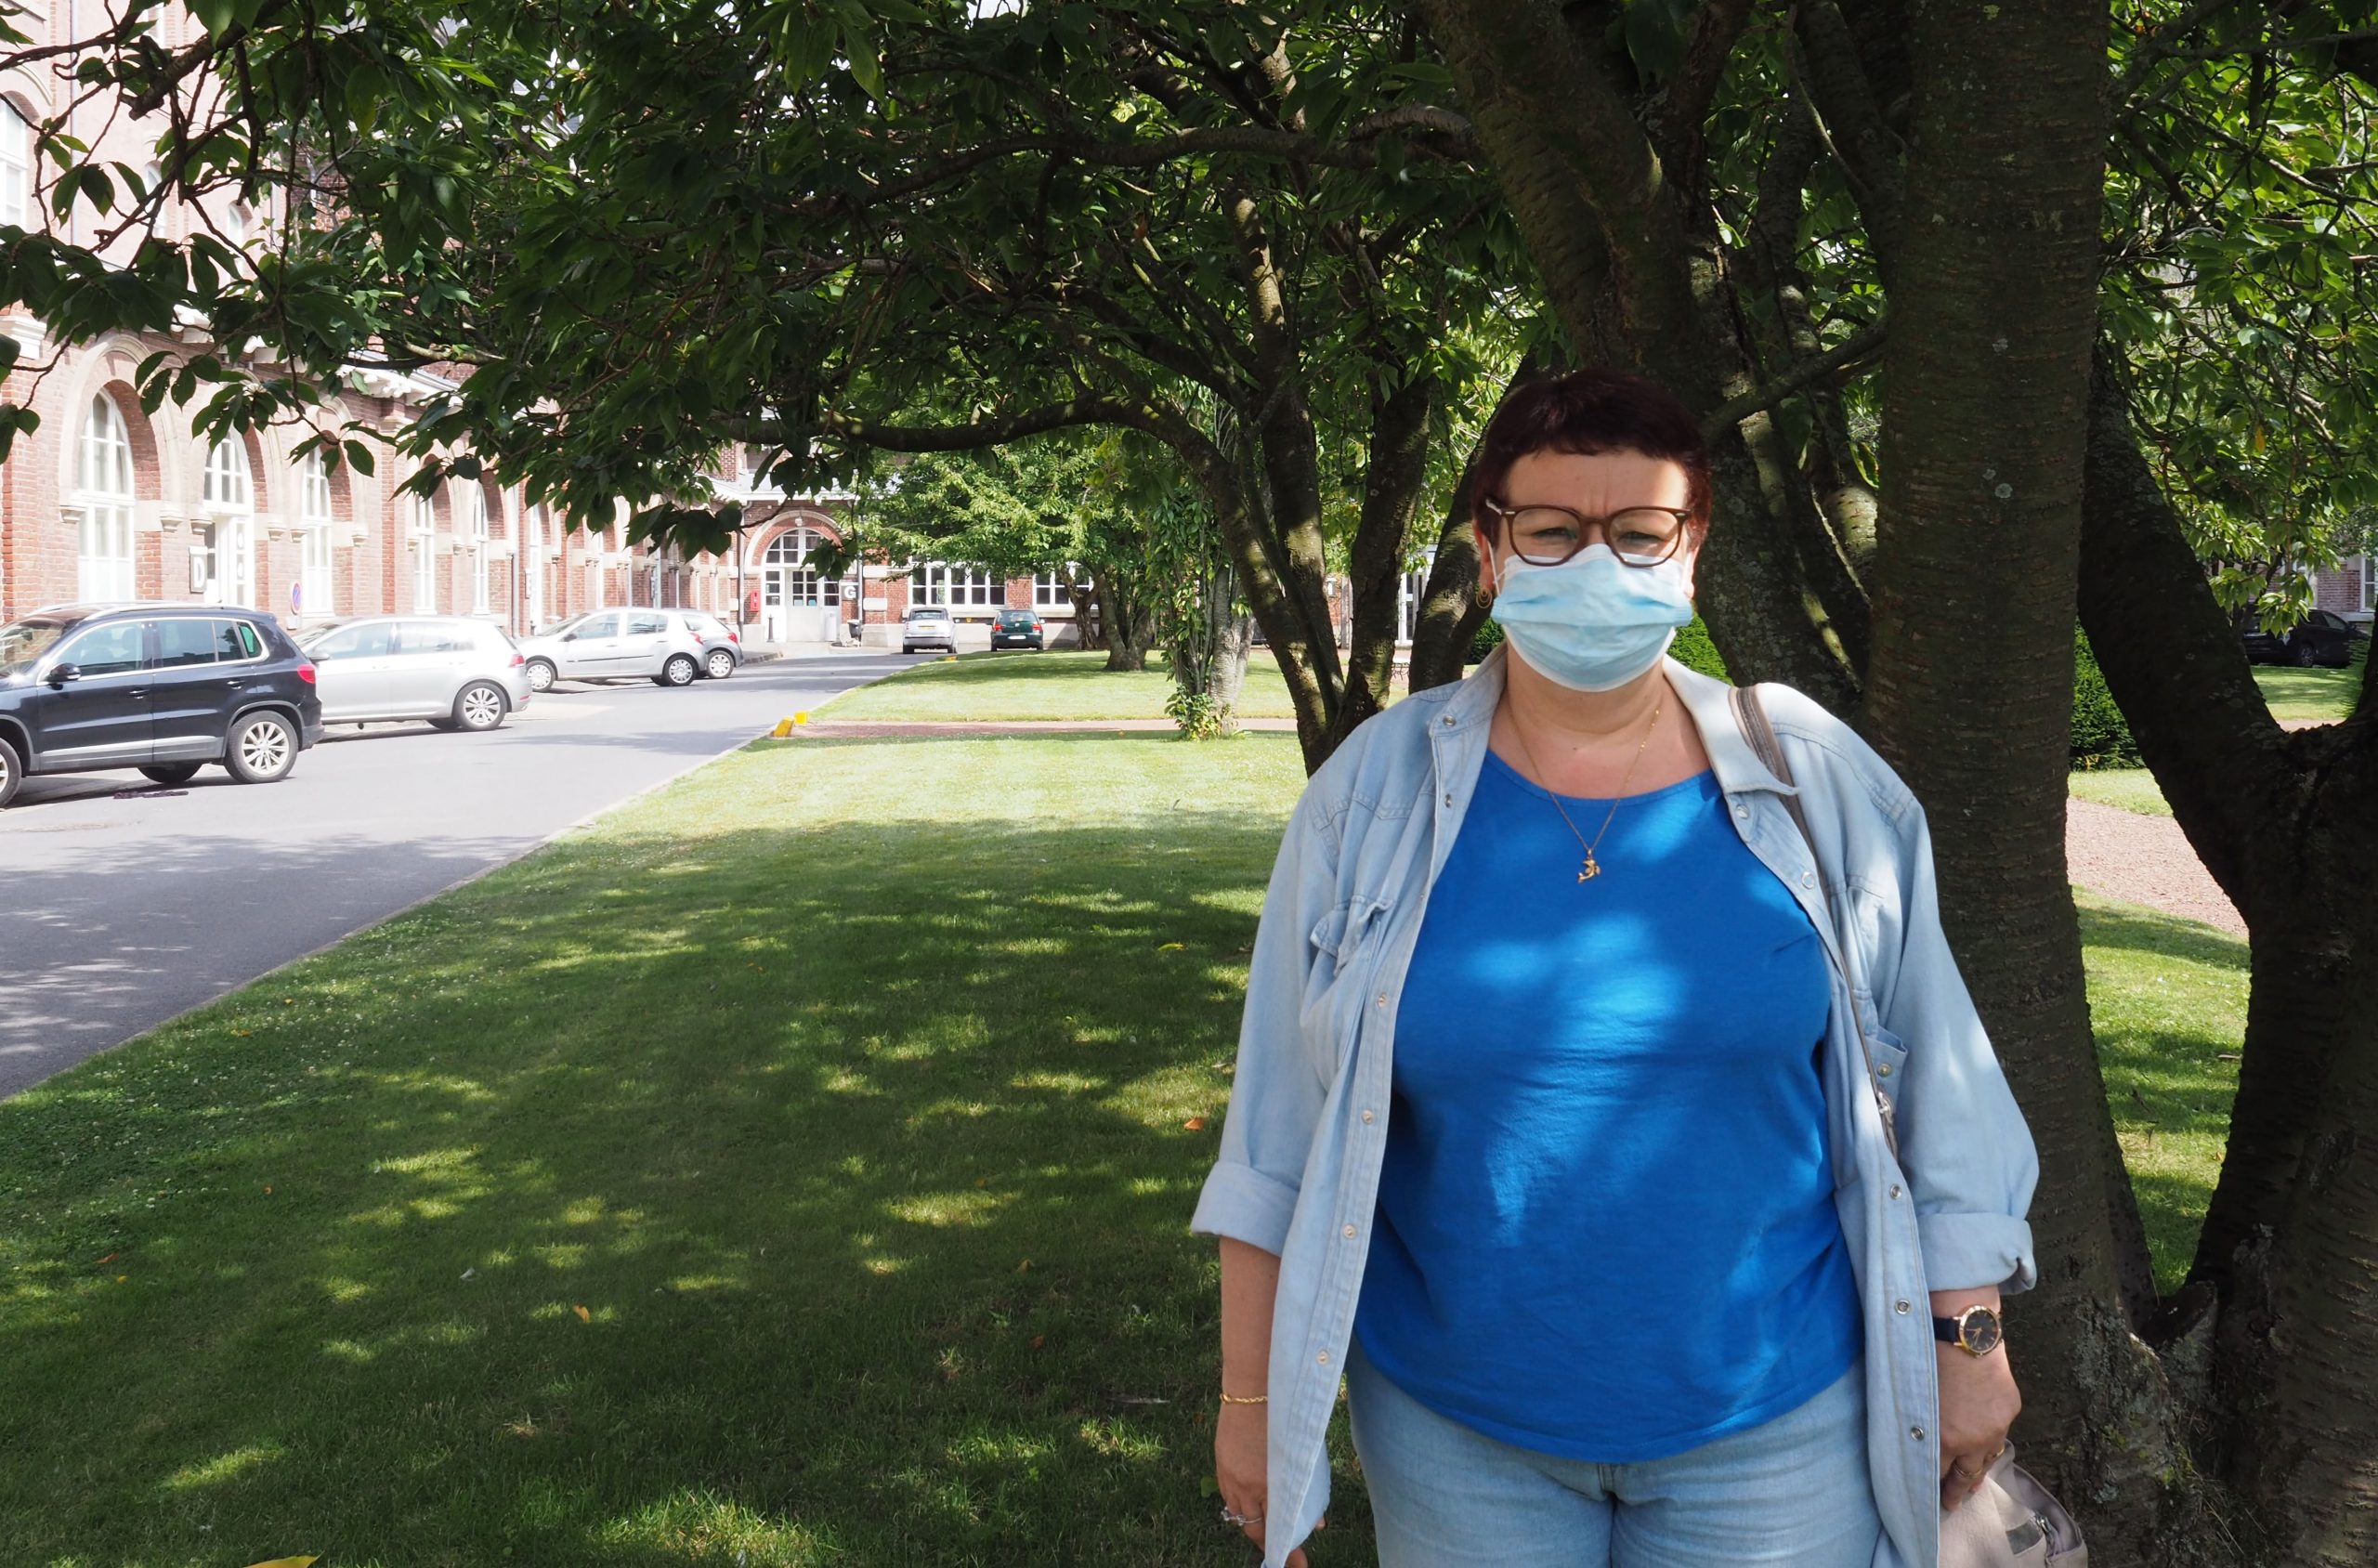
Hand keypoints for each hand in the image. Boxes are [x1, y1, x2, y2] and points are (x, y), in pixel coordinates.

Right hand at [1216, 1400, 1314, 1565]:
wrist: (1254, 1385)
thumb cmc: (1287, 1416)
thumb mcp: (1304, 1454)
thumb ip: (1309, 1488)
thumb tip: (1317, 1522)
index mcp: (1268, 1483)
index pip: (1276, 1531)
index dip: (1286, 1551)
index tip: (1297, 1565)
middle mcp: (1244, 1486)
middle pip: (1252, 1528)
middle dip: (1268, 1542)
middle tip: (1283, 1550)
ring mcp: (1228, 1475)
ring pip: (1236, 1514)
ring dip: (1252, 1523)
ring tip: (1268, 1528)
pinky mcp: (1220, 1463)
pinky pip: (1227, 1496)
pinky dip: (1240, 1505)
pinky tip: (1251, 1503)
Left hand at [1934, 1300, 2019, 1512]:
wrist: (1964, 1332)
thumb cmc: (1927, 1357)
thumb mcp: (1912, 1398)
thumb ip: (1918, 1426)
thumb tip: (1914, 1441)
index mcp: (1945, 1438)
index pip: (1938, 1474)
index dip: (1934, 1487)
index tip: (1930, 1500)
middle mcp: (1974, 1439)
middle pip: (1966, 1475)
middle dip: (1957, 1491)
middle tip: (1950, 1504)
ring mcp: (1996, 1426)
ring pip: (1987, 1459)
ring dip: (1977, 1472)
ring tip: (1970, 1486)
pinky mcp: (2009, 1410)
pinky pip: (1999, 1437)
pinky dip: (1990, 1446)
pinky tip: (1986, 1452)